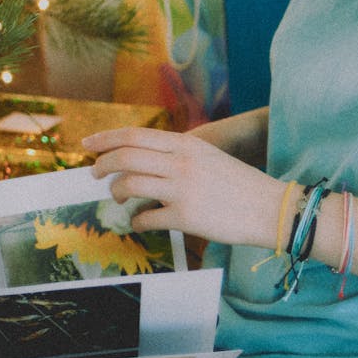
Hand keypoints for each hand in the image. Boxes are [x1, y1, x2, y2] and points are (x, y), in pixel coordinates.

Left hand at [83, 127, 282, 246]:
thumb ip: (177, 155)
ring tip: (119, 199)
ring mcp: (182, 189)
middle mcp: (181, 162)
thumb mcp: (208, 157)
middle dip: (102, 165)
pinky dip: (136, 222)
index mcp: (186, 144)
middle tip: (95, 174)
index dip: (106, 139)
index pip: (134, 135)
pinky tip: (140, 223)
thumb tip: (142, 161)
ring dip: (116, 193)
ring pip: (129, 185)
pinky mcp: (185, 217)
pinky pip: (145, 218)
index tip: (88, 144)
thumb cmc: (239, 185)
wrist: (269, 208)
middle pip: (125, 157)